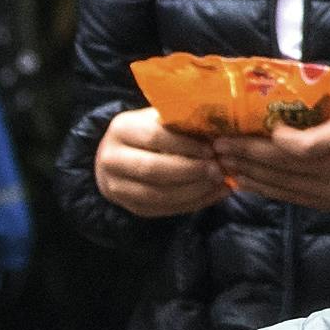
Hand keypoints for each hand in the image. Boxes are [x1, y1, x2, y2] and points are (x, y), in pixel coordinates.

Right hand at [92, 106, 229, 219]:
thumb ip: (183, 123)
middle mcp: (111, 159)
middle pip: (153, 170)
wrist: (121, 155)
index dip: (185, 146)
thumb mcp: (162, 119)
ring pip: (158, 195)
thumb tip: (218, 133)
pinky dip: (192, 204)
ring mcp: (116, 186)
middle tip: (218, 170)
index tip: (211, 150)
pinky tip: (212, 194)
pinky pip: (163, 210)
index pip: (155, 138)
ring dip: (194, 191)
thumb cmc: (150, 131)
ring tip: (219, 183)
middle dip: (190, 171)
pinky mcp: (129, 206)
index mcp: (121, 129)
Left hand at [212, 96, 329, 212]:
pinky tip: (243, 179)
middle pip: (281, 166)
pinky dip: (263, 187)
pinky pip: (288, 197)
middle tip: (216, 142)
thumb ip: (318, 107)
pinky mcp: (327, 205)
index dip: (273, 140)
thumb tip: (276, 98)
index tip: (254, 127)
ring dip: (247, 172)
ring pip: (279, 185)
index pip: (302, 147)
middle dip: (245, 153)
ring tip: (221, 160)